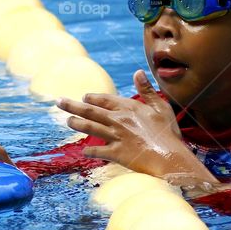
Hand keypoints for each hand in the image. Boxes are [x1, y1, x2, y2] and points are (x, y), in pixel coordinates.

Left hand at [55, 70, 220, 186]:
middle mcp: (119, 120)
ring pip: (90, 128)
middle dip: (73, 106)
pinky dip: (90, 151)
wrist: (171, 157)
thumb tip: (138, 72)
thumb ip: (147, 90)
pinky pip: (99, 151)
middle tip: (59, 102)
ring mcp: (116, 137)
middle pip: (91, 111)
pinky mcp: (116, 153)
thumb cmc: (168, 133)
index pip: (105, 99)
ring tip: (67, 121)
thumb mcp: (160, 107)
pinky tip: (83, 151)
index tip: (84, 97)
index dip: (93, 98)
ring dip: (76, 124)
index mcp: (129, 107)